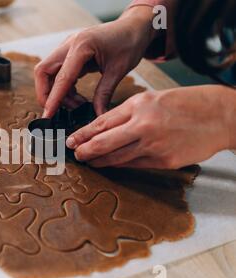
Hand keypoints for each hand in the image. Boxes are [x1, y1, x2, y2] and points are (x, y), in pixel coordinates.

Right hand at [34, 6, 156, 117]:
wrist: (134, 28)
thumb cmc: (129, 43)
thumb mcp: (119, 70)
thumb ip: (104, 93)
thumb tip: (98, 115)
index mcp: (82, 45)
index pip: (61, 77)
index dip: (53, 98)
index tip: (48, 115)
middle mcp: (70, 44)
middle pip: (44, 72)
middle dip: (46, 94)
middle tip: (57, 111)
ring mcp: (68, 48)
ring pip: (49, 74)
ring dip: (58, 93)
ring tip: (78, 105)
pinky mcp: (71, 54)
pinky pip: (59, 74)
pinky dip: (65, 88)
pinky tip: (78, 98)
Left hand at [66, 85, 235, 168]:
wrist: (220, 116)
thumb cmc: (187, 104)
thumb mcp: (153, 99)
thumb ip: (127, 113)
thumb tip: (103, 129)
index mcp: (139, 106)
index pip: (100, 123)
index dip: (82, 135)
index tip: (71, 140)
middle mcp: (143, 125)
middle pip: (102, 144)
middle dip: (84, 151)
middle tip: (76, 155)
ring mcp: (153, 145)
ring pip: (116, 158)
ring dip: (99, 162)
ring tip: (90, 162)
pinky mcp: (163, 161)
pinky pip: (133, 165)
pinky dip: (120, 165)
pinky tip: (111, 165)